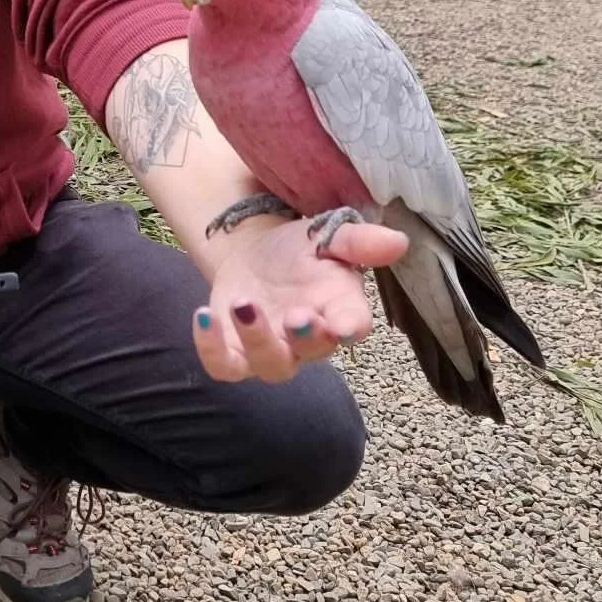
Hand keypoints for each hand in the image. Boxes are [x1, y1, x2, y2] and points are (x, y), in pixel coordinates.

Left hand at [192, 214, 407, 383]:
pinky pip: (223, 365)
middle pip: (311, 352)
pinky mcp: (233, 350)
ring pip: (269, 364)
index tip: (345, 326)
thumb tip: (398, 241)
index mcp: (338, 309)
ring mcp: (270, 348)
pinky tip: (203, 315)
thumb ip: (358, 241)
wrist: (256, 254)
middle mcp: (307, 338)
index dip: (350, 327)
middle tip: (295, 315)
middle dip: (304, 337)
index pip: (353, 326)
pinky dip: (210, 348)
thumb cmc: (301, 251)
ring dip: (256, 340)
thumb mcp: (328, 236)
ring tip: (241, 303)